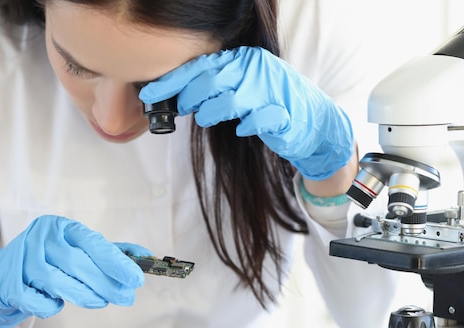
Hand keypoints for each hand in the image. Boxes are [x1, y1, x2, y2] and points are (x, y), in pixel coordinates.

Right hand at [0, 215, 150, 327]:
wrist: (1, 274)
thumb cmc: (48, 258)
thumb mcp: (76, 247)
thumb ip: (109, 251)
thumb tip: (143, 257)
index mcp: (60, 226)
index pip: (93, 243)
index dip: (116, 262)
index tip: (136, 278)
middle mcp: (40, 239)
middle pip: (77, 263)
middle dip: (106, 283)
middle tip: (125, 297)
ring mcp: (23, 261)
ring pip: (58, 282)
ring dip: (85, 295)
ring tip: (100, 300)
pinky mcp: (11, 284)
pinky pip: (38, 301)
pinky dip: (52, 306)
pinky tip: (59, 303)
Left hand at [139, 46, 353, 179]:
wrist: (315, 122)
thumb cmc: (271, 105)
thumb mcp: (242, 88)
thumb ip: (215, 87)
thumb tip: (178, 96)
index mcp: (243, 60)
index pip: (201, 65)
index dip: (172, 80)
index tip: (149, 94)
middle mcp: (256, 70)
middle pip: (211, 78)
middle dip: (187, 96)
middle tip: (179, 109)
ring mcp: (271, 91)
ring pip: (230, 99)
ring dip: (210, 113)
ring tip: (207, 119)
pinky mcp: (283, 114)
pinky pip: (255, 121)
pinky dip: (245, 126)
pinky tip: (242, 129)